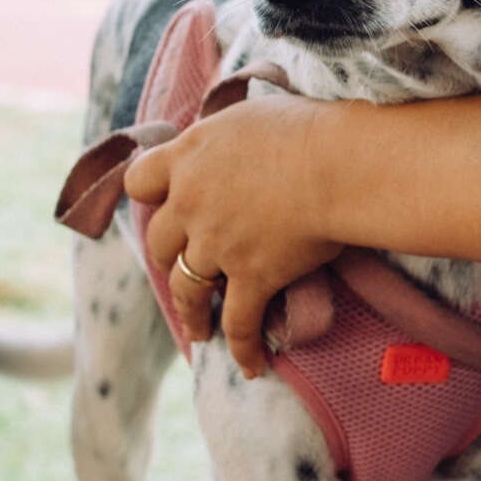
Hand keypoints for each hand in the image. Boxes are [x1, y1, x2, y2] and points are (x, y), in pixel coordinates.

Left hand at [124, 94, 344, 377]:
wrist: (338, 164)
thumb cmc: (308, 127)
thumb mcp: (250, 114)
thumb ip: (226, 132)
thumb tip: (231, 136)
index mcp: (188, 157)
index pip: (142, 180)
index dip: (151, 194)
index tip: (162, 203)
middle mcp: (191, 203)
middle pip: (162, 241)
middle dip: (169, 257)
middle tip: (181, 269)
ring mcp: (216, 245)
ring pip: (187, 288)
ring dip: (191, 313)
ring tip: (198, 330)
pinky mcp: (250, 278)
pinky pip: (239, 323)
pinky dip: (243, 348)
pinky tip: (252, 366)